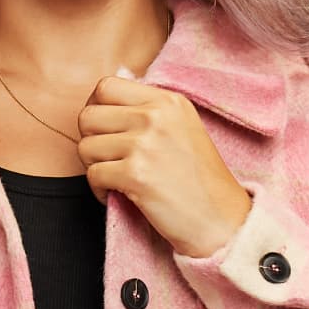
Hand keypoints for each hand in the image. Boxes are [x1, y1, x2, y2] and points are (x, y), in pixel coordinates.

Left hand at [76, 76, 252, 258]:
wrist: (222, 221)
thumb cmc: (201, 183)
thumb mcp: (183, 129)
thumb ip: (149, 112)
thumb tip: (102, 101)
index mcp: (168, 101)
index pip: (106, 87)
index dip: (95, 109)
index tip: (103, 132)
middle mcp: (156, 116)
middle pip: (88, 115)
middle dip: (91, 141)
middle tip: (107, 160)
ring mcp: (145, 144)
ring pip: (86, 146)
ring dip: (94, 167)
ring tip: (115, 179)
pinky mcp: (135, 174)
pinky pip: (93, 175)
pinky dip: (98, 190)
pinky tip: (117, 195)